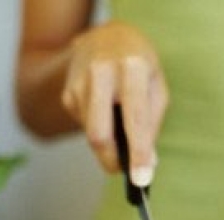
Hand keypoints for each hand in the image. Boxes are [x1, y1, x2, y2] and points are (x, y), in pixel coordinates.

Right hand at [63, 22, 168, 185]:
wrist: (105, 37)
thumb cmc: (138, 64)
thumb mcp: (155, 85)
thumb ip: (151, 123)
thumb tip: (147, 163)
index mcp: (132, 67)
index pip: (135, 118)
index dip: (138, 152)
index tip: (141, 179)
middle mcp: (102, 72)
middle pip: (99, 133)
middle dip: (111, 160)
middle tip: (122, 170)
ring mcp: (79, 83)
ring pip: (91, 133)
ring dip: (107, 141)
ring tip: (117, 121)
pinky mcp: (67, 94)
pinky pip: (84, 125)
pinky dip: (98, 127)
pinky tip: (104, 109)